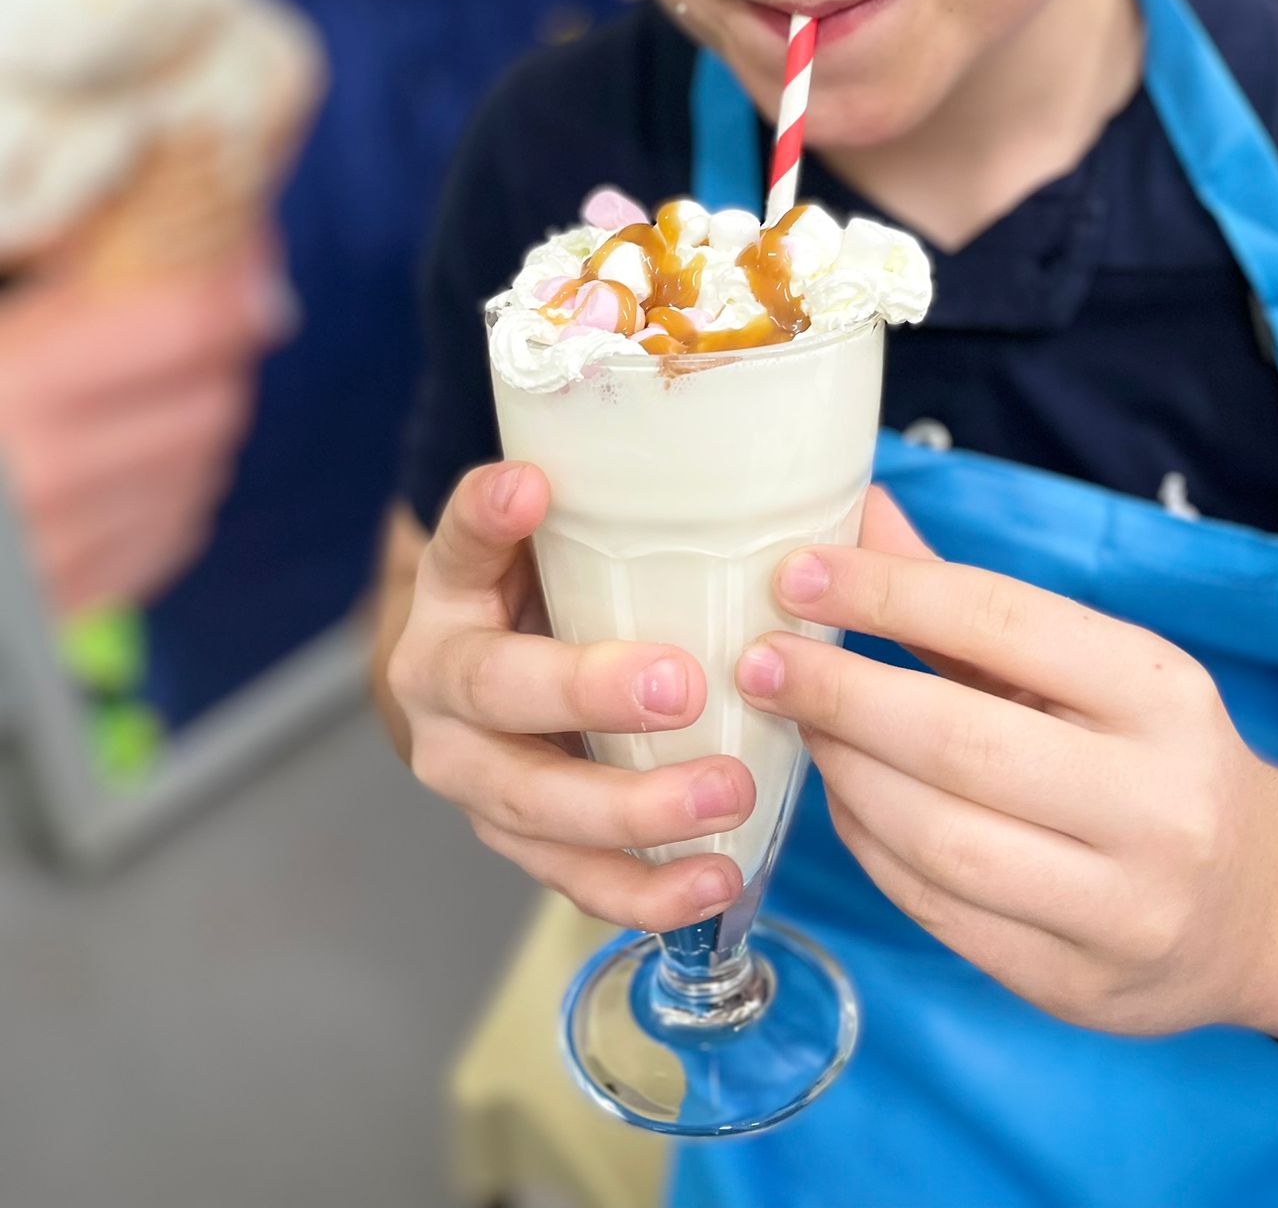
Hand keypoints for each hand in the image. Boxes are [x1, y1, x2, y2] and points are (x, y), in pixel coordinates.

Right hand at [0, 240, 287, 614]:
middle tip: (200, 310)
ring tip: (150, 383)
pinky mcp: (74, 601)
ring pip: (204, 463)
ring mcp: (63, 554)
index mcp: (12, 387)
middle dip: (220, 349)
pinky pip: (177, 525)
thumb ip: (72, 296)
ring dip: (197, 414)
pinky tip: (128, 452)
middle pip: (214, 398)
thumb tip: (201, 252)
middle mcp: (45, 478)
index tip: (250, 242)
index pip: (184, 329)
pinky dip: (173, 481)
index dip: (234, 279)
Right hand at [387, 463, 755, 932]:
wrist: (486, 682)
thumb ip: (611, 506)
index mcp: (451, 591)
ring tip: (725, 795)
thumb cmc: (548, 593)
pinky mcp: (516, 840)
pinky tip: (715, 877)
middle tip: (681, 687)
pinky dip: (645, 888)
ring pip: (535, 804)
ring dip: (632, 810)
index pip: (460, 544)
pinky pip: (573, 876)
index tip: (533, 489)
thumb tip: (758, 470)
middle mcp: (440, 688)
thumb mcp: (558, 539)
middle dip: (588, 694)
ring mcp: (471, 775)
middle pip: (497, 693)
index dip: (488, 519)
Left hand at [736, 491, 1277, 1042]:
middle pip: (960, 740)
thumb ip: (966, 599)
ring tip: (799, 728)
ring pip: (940, 838)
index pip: (1003, 622)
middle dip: (840, 693)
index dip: (886, 593)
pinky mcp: (1076, 985)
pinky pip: (940, 910)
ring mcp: (1122, 907)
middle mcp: (1158, 801)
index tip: (796, 573)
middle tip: (760, 662)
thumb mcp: (1087, 665)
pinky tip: (844, 798)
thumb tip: (858, 512)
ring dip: (846, 775)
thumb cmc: (1150, 755)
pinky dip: (871, 847)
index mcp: (1163, 692)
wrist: (1262, 905)